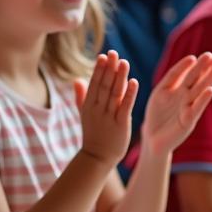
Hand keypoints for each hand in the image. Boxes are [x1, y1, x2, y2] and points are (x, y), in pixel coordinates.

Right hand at [75, 51, 138, 167]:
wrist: (97, 158)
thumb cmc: (92, 135)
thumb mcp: (84, 114)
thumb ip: (81, 97)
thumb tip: (77, 80)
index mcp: (89, 105)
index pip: (94, 83)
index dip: (100, 69)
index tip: (104, 55)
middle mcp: (98, 109)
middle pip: (104, 85)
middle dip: (109, 69)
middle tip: (114, 53)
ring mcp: (108, 117)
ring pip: (114, 93)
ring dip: (119, 77)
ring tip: (124, 62)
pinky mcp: (120, 125)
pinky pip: (125, 107)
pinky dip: (129, 94)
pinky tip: (134, 82)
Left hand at [141, 53, 211, 155]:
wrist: (152, 138)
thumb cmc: (157, 114)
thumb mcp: (161, 92)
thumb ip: (172, 78)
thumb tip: (189, 59)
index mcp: (177, 89)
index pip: (187, 73)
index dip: (193, 64)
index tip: (203, 55)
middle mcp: (185, 97)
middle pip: (195, 80)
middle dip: (203, 69)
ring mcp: (187, 108)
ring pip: (198, 92)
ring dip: (207, 81)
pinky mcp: (188, 121)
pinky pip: (196, 108)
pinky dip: (203, 99)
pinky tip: (211, 90)